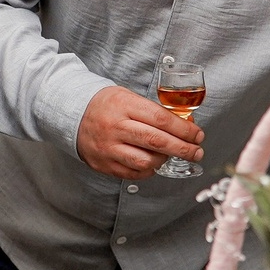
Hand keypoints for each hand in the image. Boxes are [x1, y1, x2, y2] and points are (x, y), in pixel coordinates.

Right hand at [76, 85, 202, 179]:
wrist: (72, 113)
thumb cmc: (106, 105)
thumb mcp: (128, 97)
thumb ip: (153, 111)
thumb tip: (185, 125)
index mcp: (123, 105)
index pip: (161, 119)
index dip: (184, 129)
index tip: (198, 134)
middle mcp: (114, 127)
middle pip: (156, 141)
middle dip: (183, 148)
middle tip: (197, 151)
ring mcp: (108, 147)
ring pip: (146, 161)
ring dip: (165, 160)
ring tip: (171, 155)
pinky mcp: (104, 164)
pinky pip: (134, 173)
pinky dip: (149, 170)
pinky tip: (153, 162)